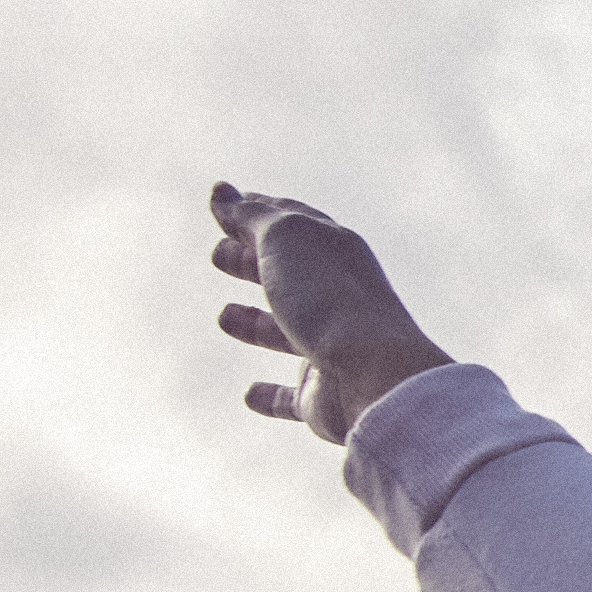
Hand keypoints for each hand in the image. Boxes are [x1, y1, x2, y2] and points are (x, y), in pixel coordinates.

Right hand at [209, 185, 450, 444]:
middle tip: (218, 255)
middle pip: (287, 276)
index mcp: (334, 252)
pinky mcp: (322, 398)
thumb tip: (222, 193)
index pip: (292, 223)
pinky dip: (271, 396)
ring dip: (256, 324)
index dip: (256, 212)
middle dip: (251, 262)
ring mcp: (329, 349)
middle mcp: (334, 298)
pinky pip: (292, 397)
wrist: (374, 376)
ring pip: (287, 334)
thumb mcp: (285, 240)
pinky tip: (250, 395)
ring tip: (224, 316)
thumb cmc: (329, 298)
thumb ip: (252, 216)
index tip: (222, 203)